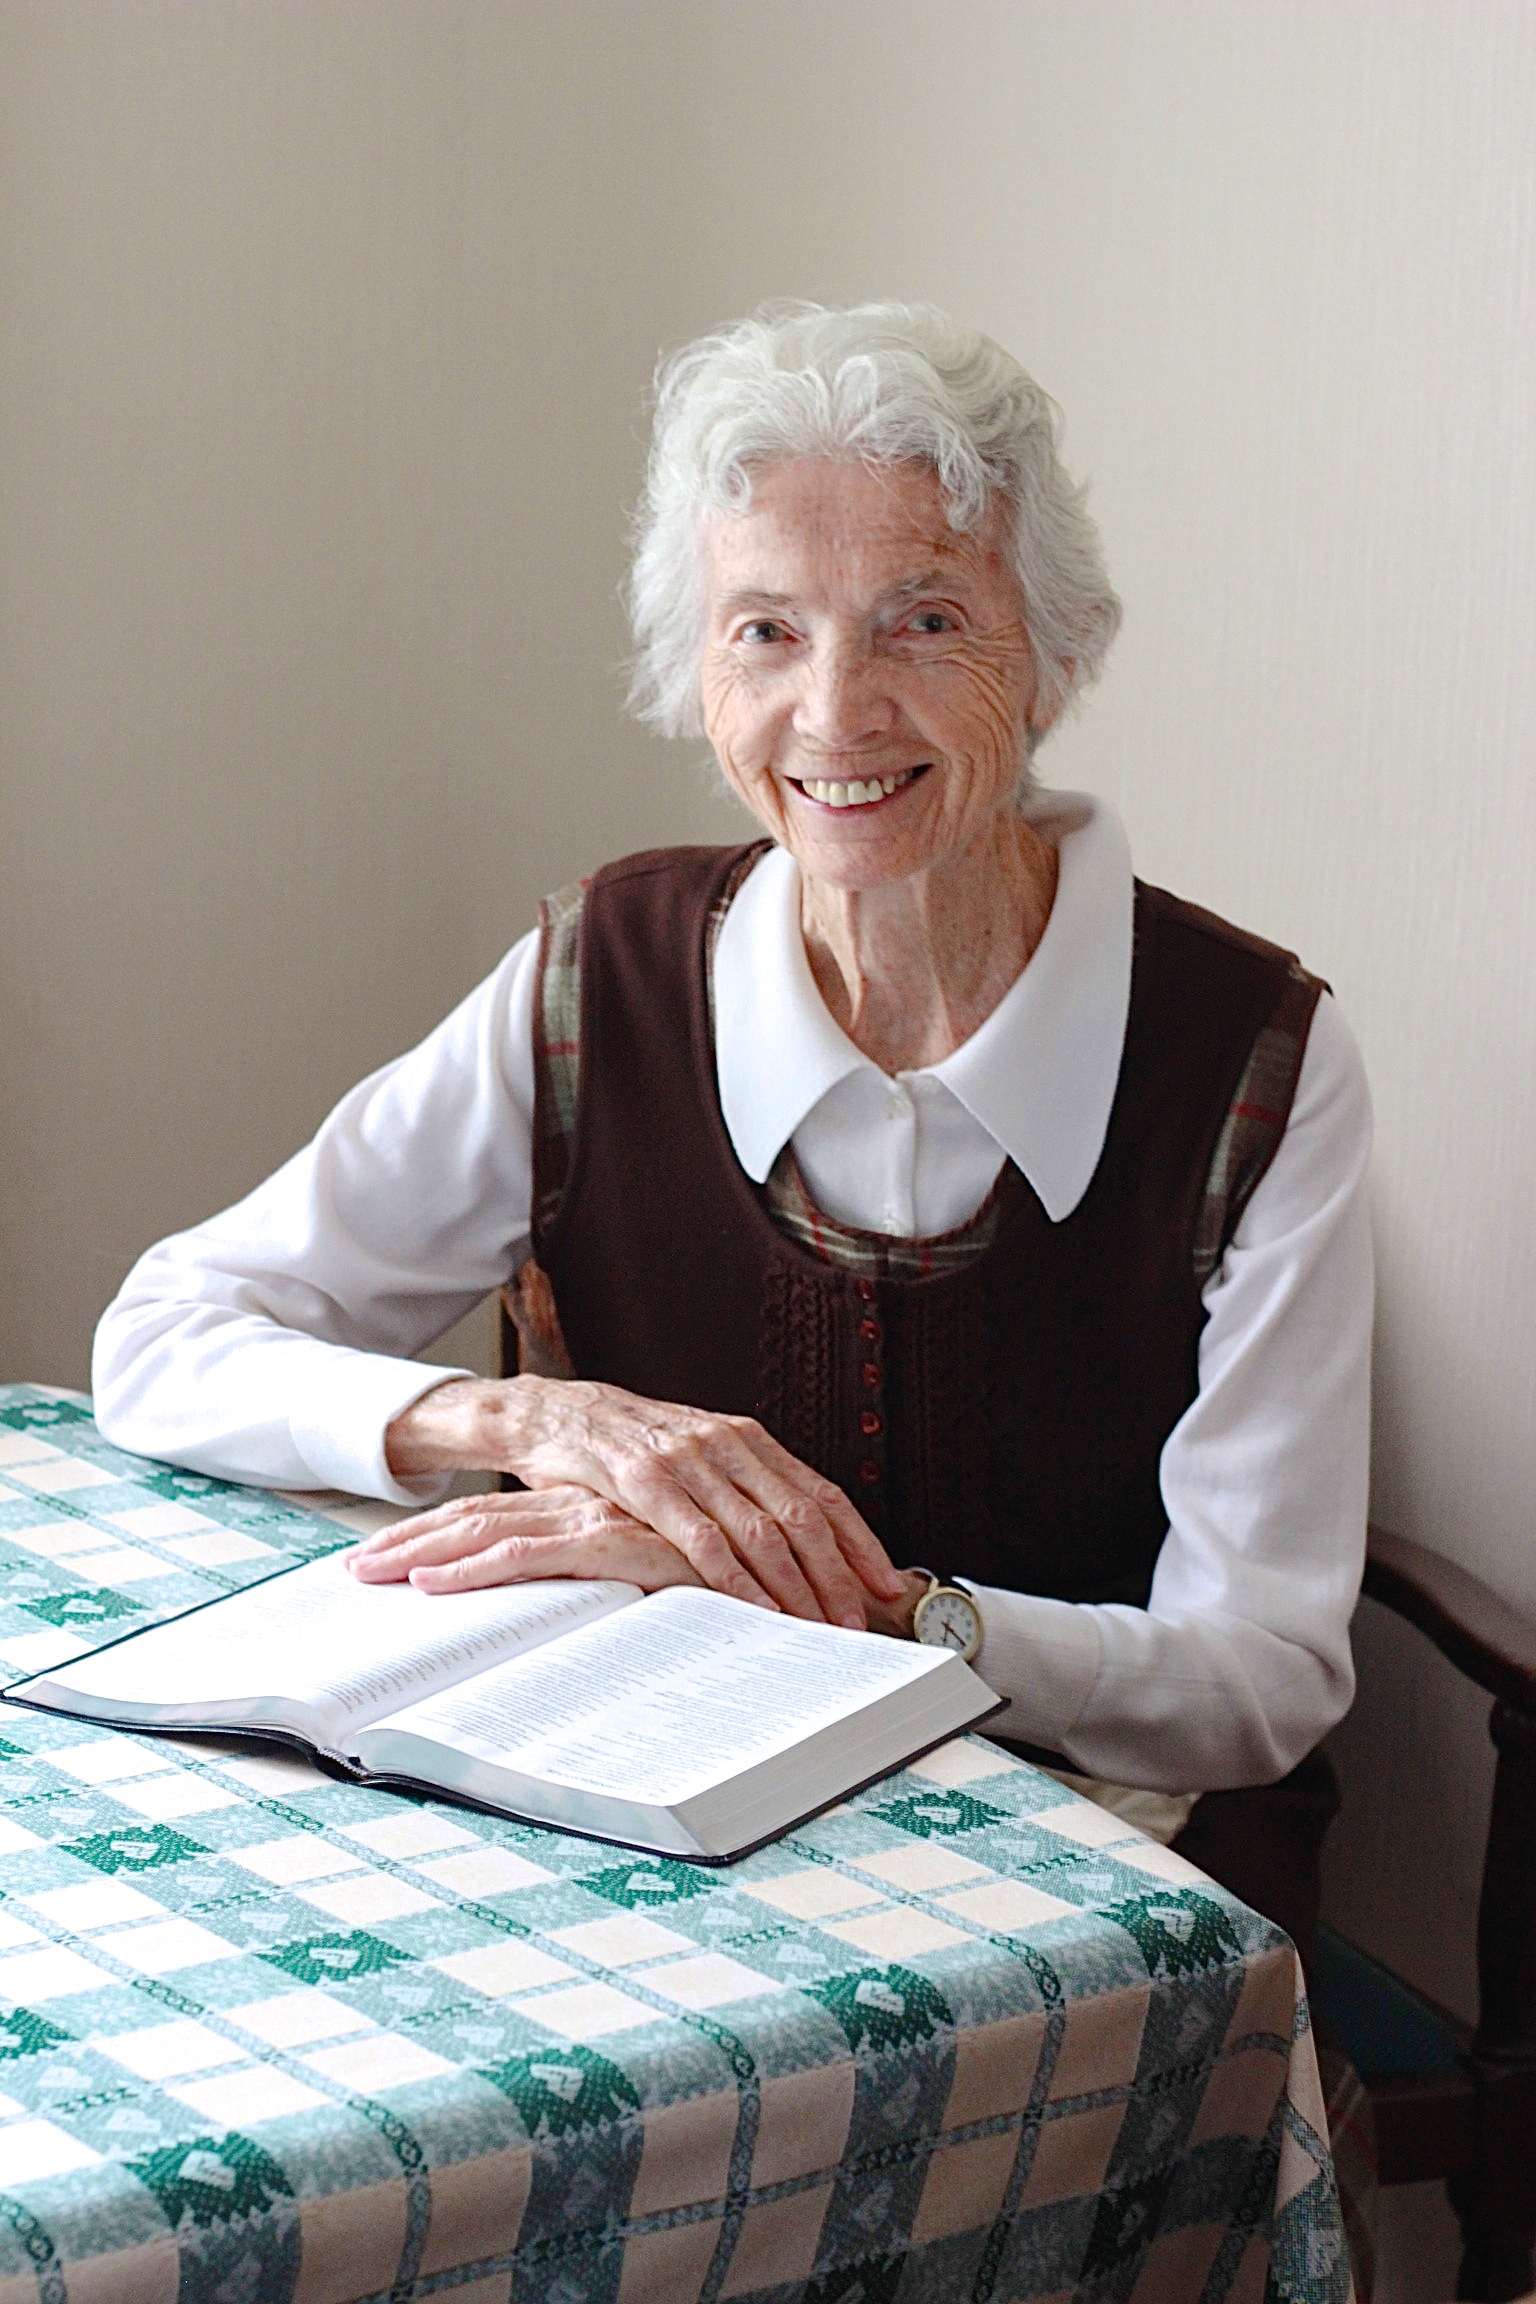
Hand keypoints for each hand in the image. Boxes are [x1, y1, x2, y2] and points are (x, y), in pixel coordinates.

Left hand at [347, 1484, 706, 1594]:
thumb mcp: (647, 1576)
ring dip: (422, 1551)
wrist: (776, 1564)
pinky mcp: (613, 1539)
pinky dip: (475, 1570)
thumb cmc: (718, 1577)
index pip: (498, 1515)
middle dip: (410, 1540)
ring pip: (490, 1528)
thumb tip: (564, 1613)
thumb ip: (607, 1577)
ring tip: (368, 1575)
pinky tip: (431, 1586)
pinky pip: (529, 1555)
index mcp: (589, 1507)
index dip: (438, 1534)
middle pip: (478, 1517)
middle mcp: (585, 1504)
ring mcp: (596, 1517)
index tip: (385, 1557)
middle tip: (352, 1570)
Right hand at [383, 1375, 907, 1627]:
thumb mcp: (697, 1457)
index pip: (822, 1493)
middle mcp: (727, 1444)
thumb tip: (798, 1542)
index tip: (888, 1583)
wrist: (555, 1414)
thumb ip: (741, 1490)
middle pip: (803, 1516)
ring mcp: (688, 1460)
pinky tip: (757, 1606)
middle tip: (859, 1621)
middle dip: (837, 1575)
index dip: (860, 1541)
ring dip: (796, 1585)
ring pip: (761, 1529)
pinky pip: (702, 1536)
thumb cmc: (629, 1447)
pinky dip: (736, 1576)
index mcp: (747, 1439)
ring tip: (818, 1626)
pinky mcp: (644, 1480)